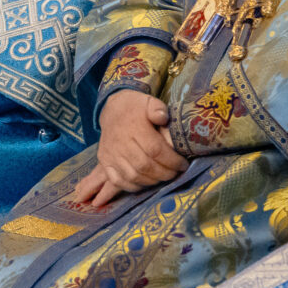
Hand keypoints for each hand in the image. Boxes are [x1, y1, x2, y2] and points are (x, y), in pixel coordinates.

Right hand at [71, 93, 185, 209]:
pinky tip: (146, 182)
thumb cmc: (136, 108)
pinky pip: (118, 180)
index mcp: (133, 127)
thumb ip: (158, 109)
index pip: (155, 149)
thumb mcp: (149, 102)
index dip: (171, 160)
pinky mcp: (105, 162)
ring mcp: (111, 154)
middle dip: (165, 173)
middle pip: (145, 166)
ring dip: (152, 181)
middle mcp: (120, 142)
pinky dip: (134, 186)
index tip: (183, 164)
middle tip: (176, 173)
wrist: (112, 110)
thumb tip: (162, 118)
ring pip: (133, 176)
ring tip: (163, 177)